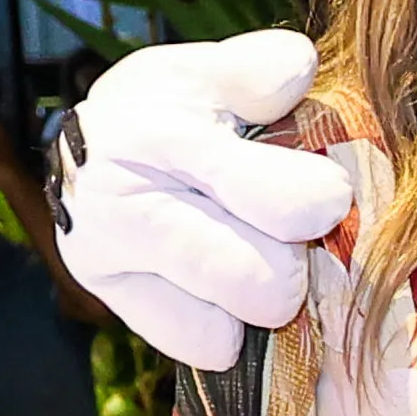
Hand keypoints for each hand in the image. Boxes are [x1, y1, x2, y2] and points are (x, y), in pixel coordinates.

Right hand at [59, 31, 351, 371]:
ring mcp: (105, 259)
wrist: (90, 152)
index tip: (326, 195)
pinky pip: (206, 346)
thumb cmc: (172, 110)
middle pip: (262, 282)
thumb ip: (262, 69)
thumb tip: (297, 70)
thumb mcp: (210, 72)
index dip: (322, 204)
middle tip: (285, 235)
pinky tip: (222, 289)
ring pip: (231, 323)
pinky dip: (230, 327)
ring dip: (259, 299)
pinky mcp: (112, 302)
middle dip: (294, 262)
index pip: (280, 203)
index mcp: (161, 134)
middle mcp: (123, 203)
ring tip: (250, 255)